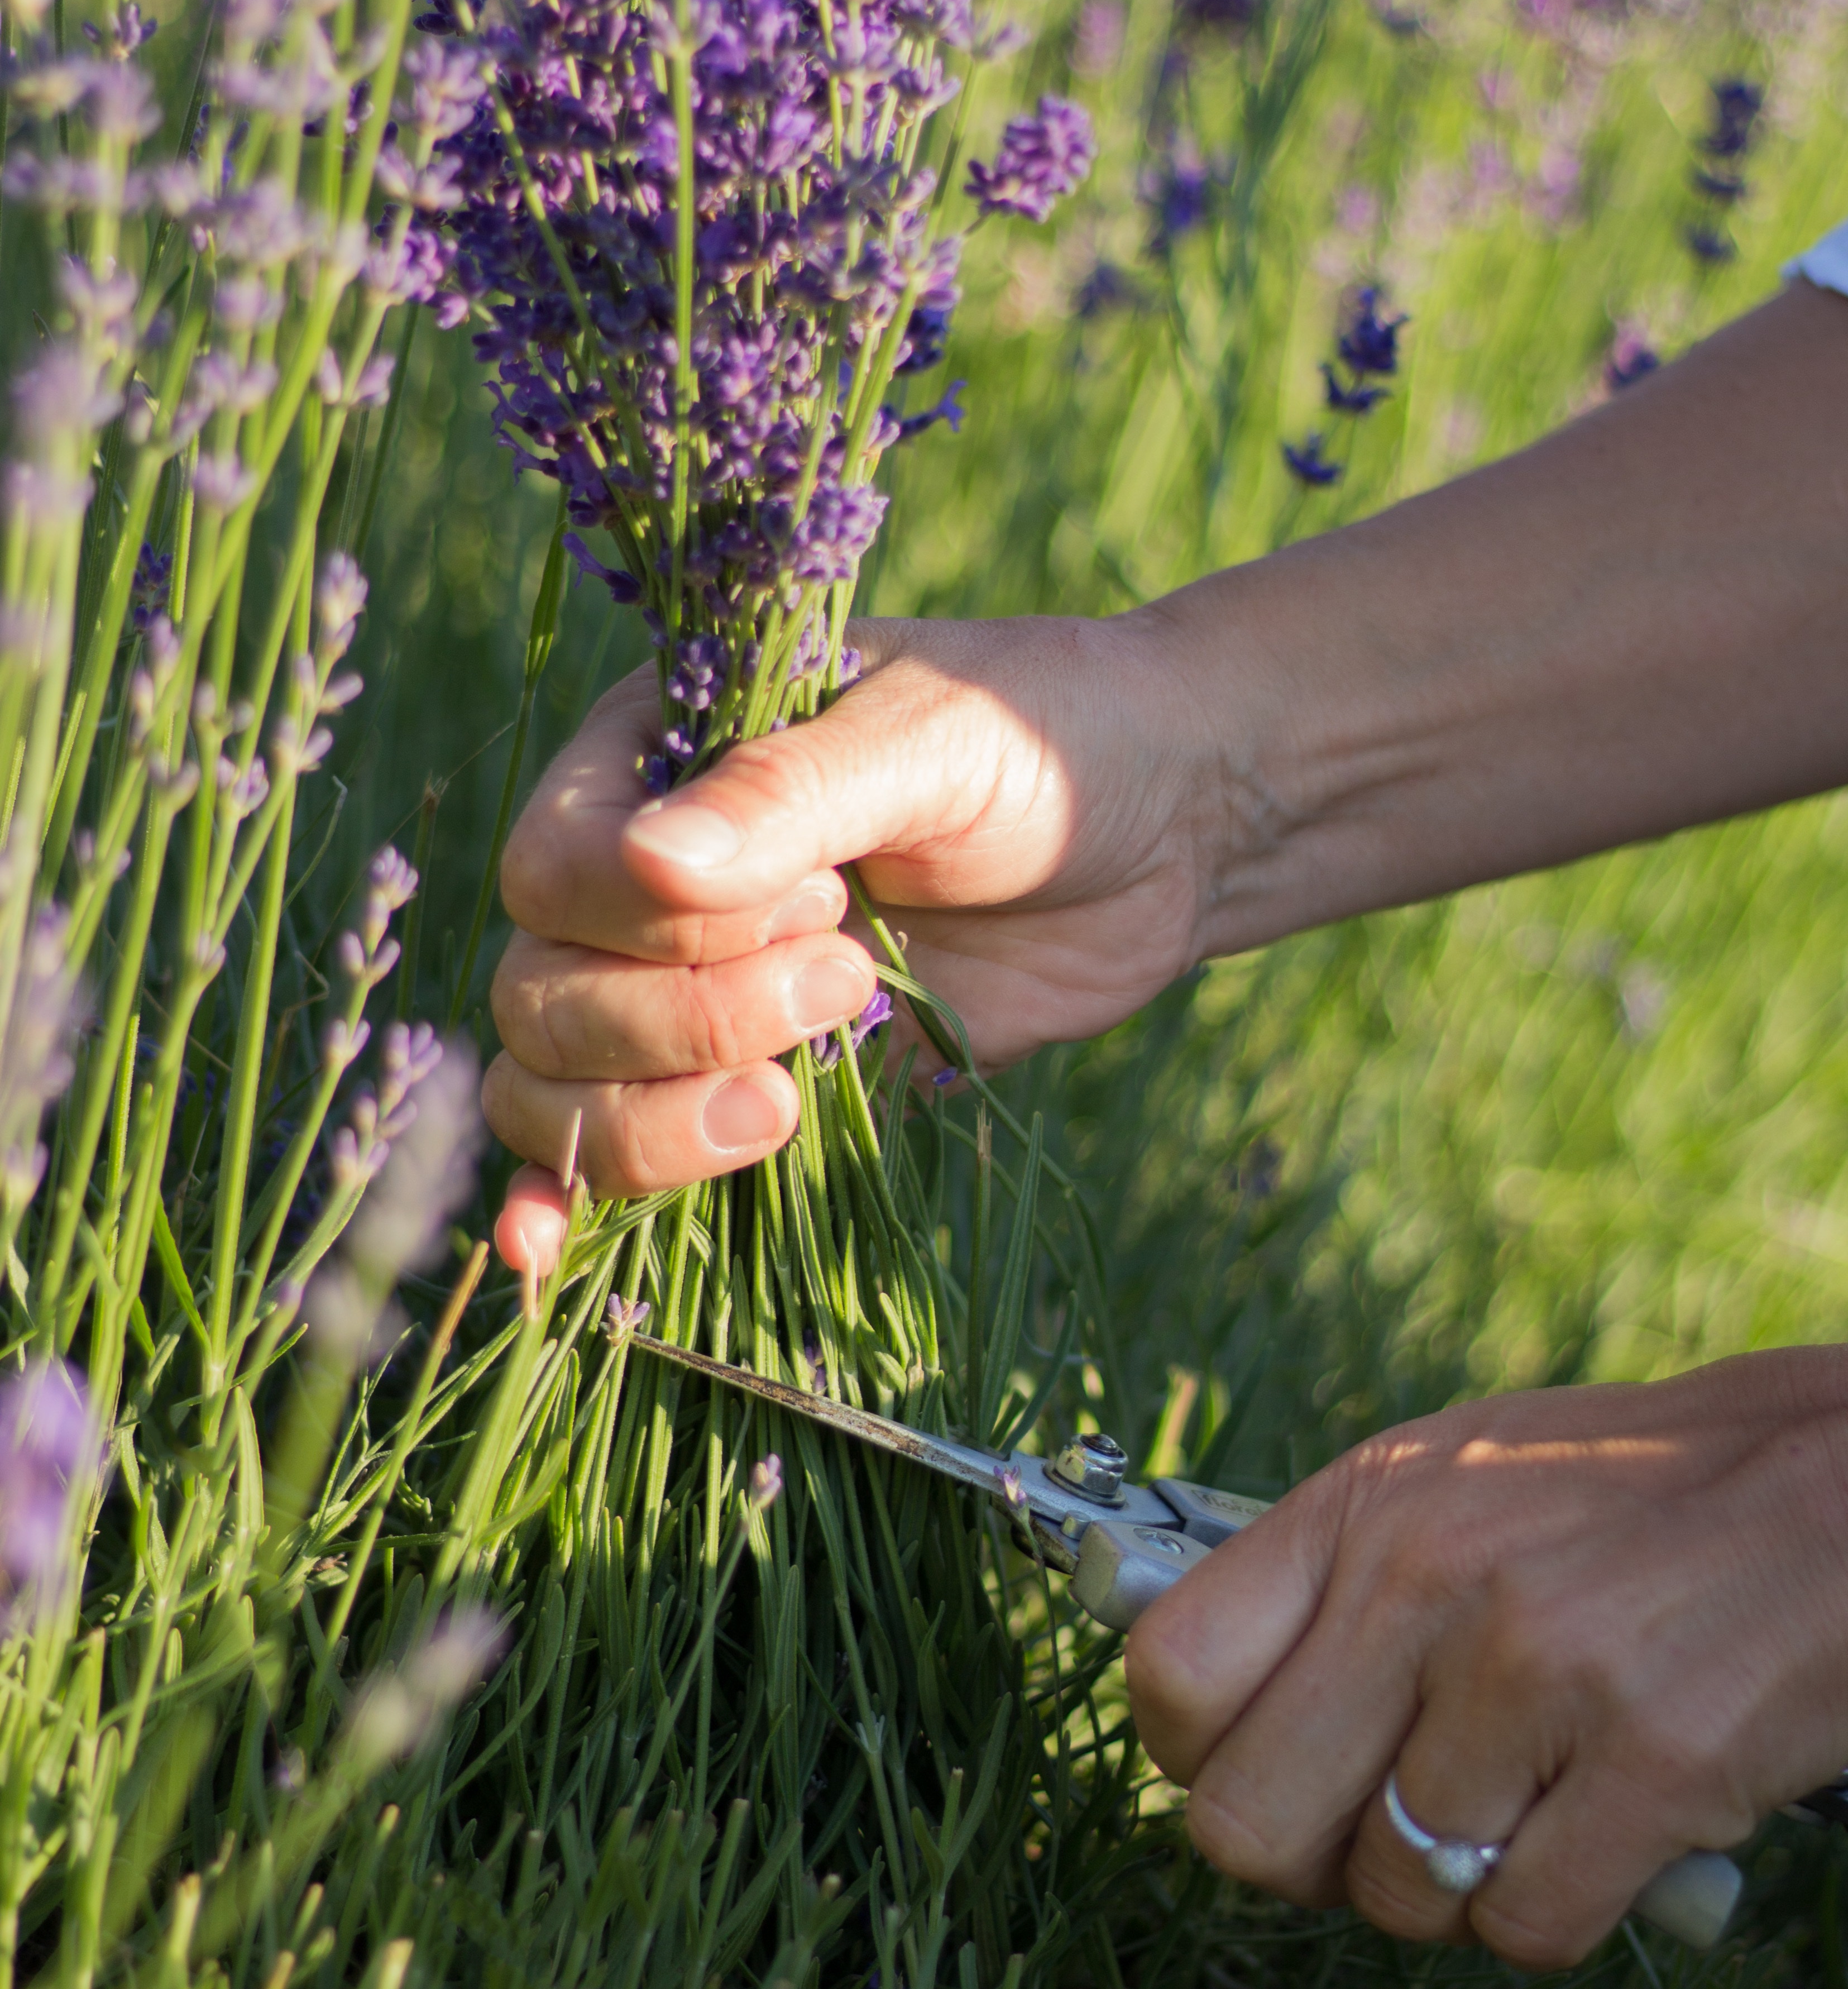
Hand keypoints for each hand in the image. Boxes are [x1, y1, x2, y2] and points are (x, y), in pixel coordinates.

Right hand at [485, 608, 1216, 1270]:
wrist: (1164, 825)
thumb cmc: (1042, 742)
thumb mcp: (928, 738)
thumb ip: (787, 795)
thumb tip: (651, 864)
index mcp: (651, 759)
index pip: (553, 875)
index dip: (657, 921)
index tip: (823, 893)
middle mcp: (640, 883)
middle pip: (542, 999)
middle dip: (682, 1020)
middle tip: (848, 974)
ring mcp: (683, 991)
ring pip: (561, 1091)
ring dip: (658, 1117)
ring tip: (796, 1094)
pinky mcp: (744, 1082)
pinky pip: (613, 1154)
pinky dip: (568, 1200)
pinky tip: (549, 1251)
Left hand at [1125, 1346, 1847, 1967]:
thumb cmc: (1633, 1501)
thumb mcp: (1451, 1484)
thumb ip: (1323, 1584)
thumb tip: (1195, 1709)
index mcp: (1364, 1507)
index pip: (1168, 1674)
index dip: (1196, 1759)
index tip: (1256, 1766)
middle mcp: (1427, 1581)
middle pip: (1247, 1825)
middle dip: (1308, 1861)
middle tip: (1383, 1829)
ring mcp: (1538, 1675)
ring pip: (1395, 1895)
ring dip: (1451, 1889)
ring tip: (1526, 1808)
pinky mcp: (1652, 1767)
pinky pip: (1522, 1930)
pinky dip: (1554, 1913)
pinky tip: (1602, 1836)